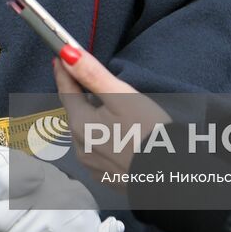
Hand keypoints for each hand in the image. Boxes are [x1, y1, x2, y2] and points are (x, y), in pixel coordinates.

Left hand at [52, 50, 169, 179]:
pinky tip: (119, 136)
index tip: (60, 56)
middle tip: (91, 82)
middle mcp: (80, 147)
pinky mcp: (107, 177)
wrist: (169, 176)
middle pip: (76, 113)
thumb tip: (67, 54)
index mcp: (80, 124)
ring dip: (92, 119)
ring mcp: (92, 166)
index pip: (66, 91)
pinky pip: (98, 151)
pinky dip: (103, 139)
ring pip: (86, 133)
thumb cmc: (147, 132)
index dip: (64, 71)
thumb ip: (92, 74)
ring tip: (109, 110)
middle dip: (81, 96)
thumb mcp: (121, 96)